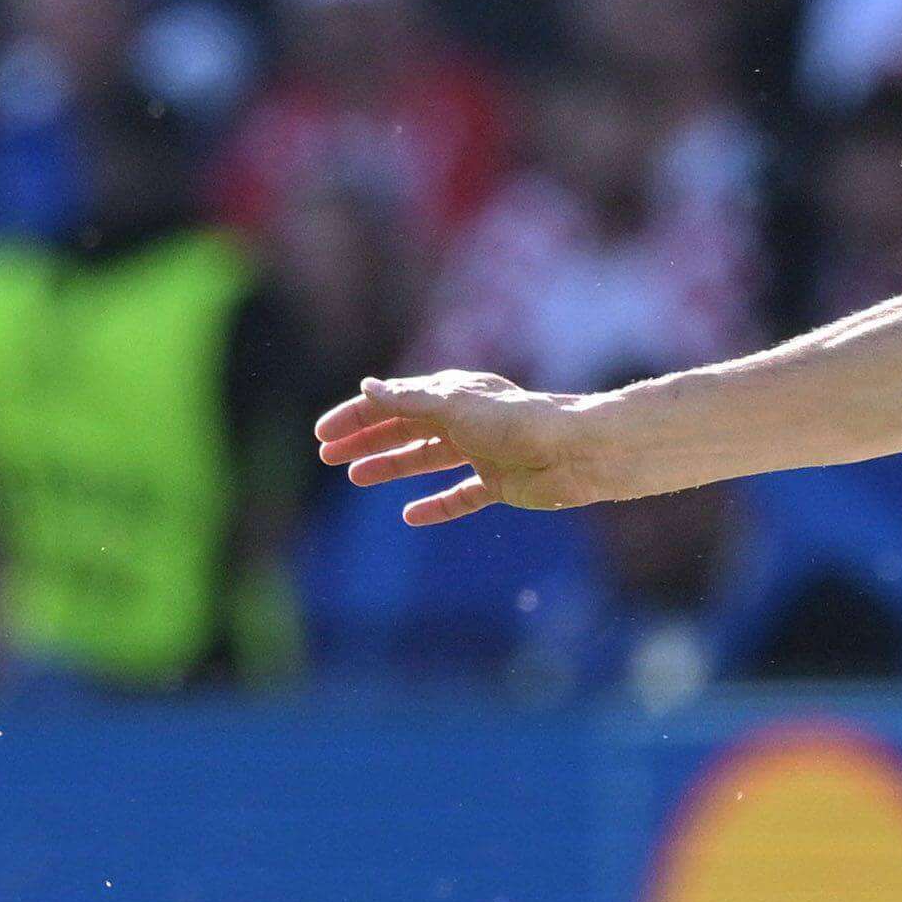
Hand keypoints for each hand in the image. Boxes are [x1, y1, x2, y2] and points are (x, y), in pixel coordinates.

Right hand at [311, 373, 633, 524]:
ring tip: (357, 479)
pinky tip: (410, 516)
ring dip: (392, 467)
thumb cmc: (520, 422)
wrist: (579, 453)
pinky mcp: (501, 483)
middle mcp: (466, 420)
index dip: (356, 417)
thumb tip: (368, 386)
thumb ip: (411, 399)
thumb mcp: (456, 406)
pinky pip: (461, 495)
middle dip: (366, 441)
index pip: (393, 402)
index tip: (322, 437)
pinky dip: (436, 504)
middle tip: (329, 459)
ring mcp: (483, 452)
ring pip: (427, 459)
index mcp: (454, 394)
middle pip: (405, 430)